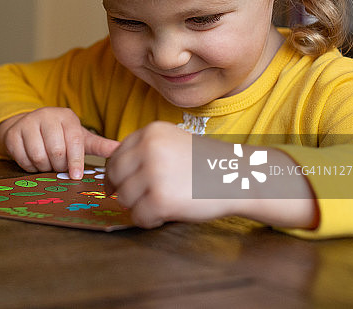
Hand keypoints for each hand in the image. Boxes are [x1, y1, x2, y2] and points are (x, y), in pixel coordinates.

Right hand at [0, 107, 119, 178]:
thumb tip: (121, 150)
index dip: (75, 161)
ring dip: (44, 168)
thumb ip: (100, 145)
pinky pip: (22, 159)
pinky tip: (35, 162)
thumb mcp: (80, 137)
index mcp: (66, 116)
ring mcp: (27, 123)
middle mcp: (46, 115)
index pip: (73, 140)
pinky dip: (30, 167)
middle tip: (60, 168)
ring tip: (49, 165)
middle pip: (55, 151)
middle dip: (59, 166)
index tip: (76, 176)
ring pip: (38, 156)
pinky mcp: (12, 134)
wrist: (29, 125)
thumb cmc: (60, 134)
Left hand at [105, 121, 234, 227]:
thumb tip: (113, 173)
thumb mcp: (173, 142)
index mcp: (151, 132)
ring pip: (125, 197)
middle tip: (133, 199)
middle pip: (115, 175)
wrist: (239, 178)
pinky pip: (138, 216)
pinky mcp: (160, 200)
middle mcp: (149, 149)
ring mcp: (154, 174)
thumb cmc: (206, 164)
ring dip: (138, 206)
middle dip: (122, 190)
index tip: (115, 185)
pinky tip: (163, 215)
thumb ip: (145, 151)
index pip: (117, 154)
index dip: (115, 173)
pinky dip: (148, 220)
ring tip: (159, 205)